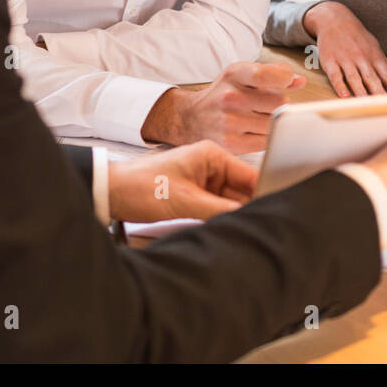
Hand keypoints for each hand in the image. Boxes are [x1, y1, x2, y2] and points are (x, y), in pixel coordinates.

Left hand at [108, 141, 257, 221]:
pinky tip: (224, 229)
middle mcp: (211, 165)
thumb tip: (247, 219)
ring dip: (233, 215)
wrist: (112, 192)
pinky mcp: (195, 194)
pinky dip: (220, 218)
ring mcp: (203, 180)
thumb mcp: (185, 202)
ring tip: (241, 230)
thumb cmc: (142, 187)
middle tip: (257, 228)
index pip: (251, 175)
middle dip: (248, 208)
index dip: (265, 194)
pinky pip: (217, 208)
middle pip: (243, 190)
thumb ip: (219, 211)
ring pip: (231, 202)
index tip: (274, 213)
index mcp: (212, 155)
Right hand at [141, 62, 305, 153]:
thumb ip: (272, 73)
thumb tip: (298, 81)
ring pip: (275, 123)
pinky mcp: (233, 143)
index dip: (284, 77)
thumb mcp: (241, 74)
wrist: (191, 118)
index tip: (286, 80)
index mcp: (234, 75)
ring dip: (274, 121)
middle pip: (279, 102)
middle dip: (280, 103)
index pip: (265, 74)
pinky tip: (256, 129)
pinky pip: (267, 141)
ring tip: (261, 117)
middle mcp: (230, 97)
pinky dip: (268, 136)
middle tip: (270, 104)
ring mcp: (231, 122)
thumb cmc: (223, 94)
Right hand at [304, 1, 386, 96]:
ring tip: (365, 102)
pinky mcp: (330, 61)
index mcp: (374, 57)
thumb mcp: (376, 50)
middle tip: (385, 104)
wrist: (335, 20)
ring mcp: (345, 60)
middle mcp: (361, 59)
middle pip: (371, 78)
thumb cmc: (358, 38)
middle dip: (379, 92)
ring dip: (360, 90)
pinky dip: (339, 85)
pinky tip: (344, 95)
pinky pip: (335, 75)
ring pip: (354, 77)